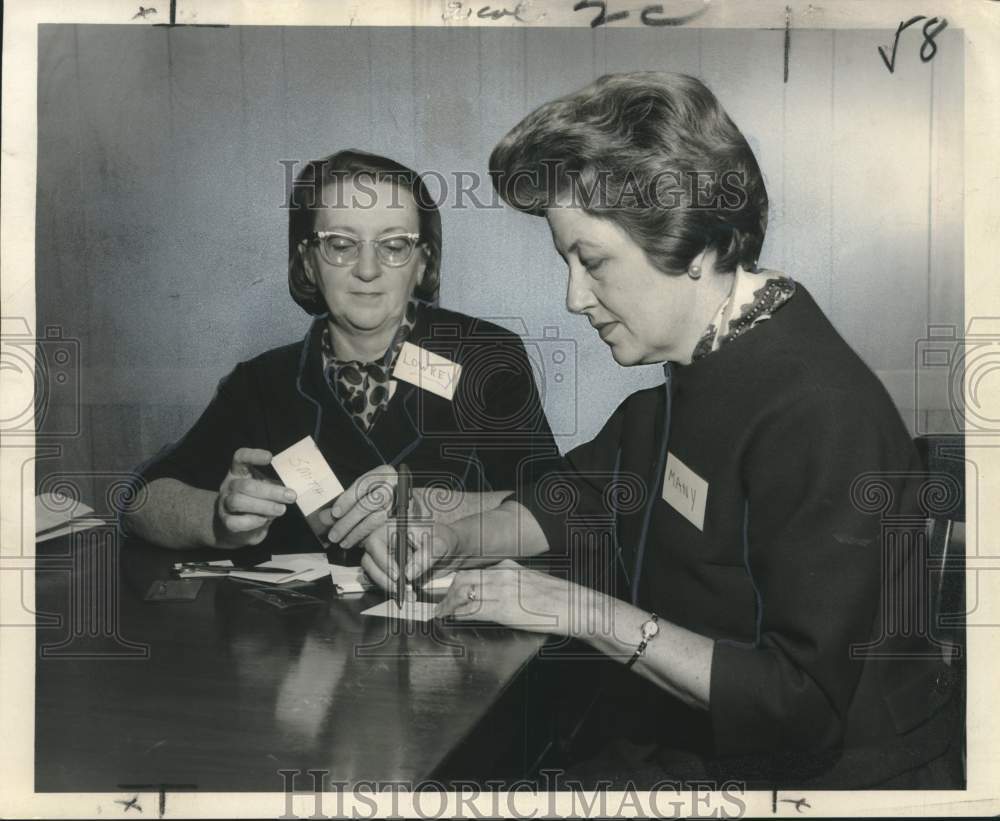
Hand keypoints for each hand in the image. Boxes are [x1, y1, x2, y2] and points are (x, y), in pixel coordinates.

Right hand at [213, 448, 295, 548]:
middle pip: (245, 485)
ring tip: (281, 509)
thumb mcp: (266, 488)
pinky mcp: (226, 521)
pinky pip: (237, 522)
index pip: (240, 457)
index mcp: (239, 472)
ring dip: (264, 506)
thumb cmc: (258, 501)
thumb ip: (275, 485)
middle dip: (271, 491)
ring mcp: (224, 503)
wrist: (240, 526)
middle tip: (291, 496)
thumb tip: (293, 488)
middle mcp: (230, 485)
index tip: (270, 458)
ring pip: (238, 502)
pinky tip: (265, 520)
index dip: (253, 456)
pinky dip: (254, 521)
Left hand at [319, 465, 397, 548]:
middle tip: (335, 534)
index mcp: (383, 473)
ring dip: (358, 532)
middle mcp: (394, 486)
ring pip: (378, 518)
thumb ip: (344, 501)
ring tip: (344, 541)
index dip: (348, 499)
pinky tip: (357, 542)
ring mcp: (400, 501)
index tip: (335, 513)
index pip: (364, 484)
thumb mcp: (360, 489)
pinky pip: (383, 528)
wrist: (397, 492)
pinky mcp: (402, 516)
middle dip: (350, 521)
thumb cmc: (375, 490)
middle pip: (370, 503)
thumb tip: (326, 517)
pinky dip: (368, 536)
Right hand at [360, 520, 461, 591]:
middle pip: (369, 561)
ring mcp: (386, 558)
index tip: (397, 575)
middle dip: (383, 578)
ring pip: (373, 574)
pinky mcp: (390, 572)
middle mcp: (385, 542)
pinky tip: (409, 595)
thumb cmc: (443, 539)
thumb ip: (425, 557)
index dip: (382, 559)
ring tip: (409, 594)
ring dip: (388, 587)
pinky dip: (394, 591)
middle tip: (400, 589)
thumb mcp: (439, 545)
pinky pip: (384, 582)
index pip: (375, 542)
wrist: (449, 550)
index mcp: (393, 529)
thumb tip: (409, 573)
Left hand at [433, 559, 575, 634]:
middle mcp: (502, 574)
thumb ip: (510, 583)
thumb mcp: (529, 582)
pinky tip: (452, 619)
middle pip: (463, 579)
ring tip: (441, 613)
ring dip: (449, 604)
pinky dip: (459, 614)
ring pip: (464, 593)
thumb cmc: (556, 598)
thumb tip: (493, 593)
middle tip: (439, 604)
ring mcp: (501, 590)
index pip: (473, 571)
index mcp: (508, 566)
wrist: (574, 606)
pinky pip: (473, 610)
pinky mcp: (503, 608)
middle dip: (447, 592)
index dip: (456, 582)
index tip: (447, 591)